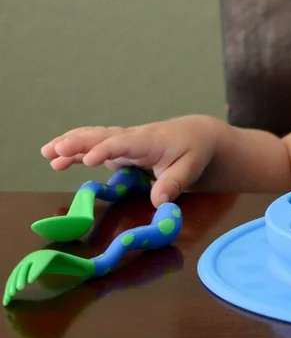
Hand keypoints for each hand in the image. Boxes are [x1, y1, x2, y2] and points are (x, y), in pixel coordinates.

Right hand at [41, 116, 222, 204]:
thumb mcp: (191, 168)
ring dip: (71, 144)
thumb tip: (159, 202)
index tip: (90, 160)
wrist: (195, 136)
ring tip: (47, 153)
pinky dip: (75, 150)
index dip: (107, 150)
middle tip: (56, 150)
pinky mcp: (118, 149)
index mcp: (151, 141)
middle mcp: (133, 138)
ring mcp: (123, 142)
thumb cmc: (194, 152)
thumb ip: (175, 183)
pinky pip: (94, 146)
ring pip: (94, 138)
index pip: (126, 143)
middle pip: (103, 137)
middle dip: (79, 143)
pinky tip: (56, 158)